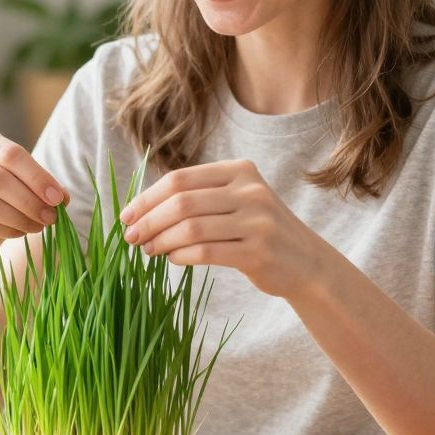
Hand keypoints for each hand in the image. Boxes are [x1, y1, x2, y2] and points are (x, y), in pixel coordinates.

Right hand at [0, 129, 67, 264]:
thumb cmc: (5, 197)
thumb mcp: (26, 185)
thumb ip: (44, 187)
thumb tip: (62, 198)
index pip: (10, 153)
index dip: (37, 177)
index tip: (57, 198)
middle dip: (29, 200)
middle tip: (50, 217)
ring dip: (18, 217)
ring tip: (37, 226)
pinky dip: (4, 230)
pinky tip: (18, 233)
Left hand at [118, 159, 328, 299]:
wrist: (307, 263)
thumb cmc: (259, 231)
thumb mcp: (237, 201)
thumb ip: (198, 198)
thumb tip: (141, 210)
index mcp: (240, 171)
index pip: (180, 179)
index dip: (147, 198)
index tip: (126, 216)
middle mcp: (250, 191)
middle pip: (182, 202)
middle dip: (148, 220)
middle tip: (130, 237)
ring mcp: (257, 221)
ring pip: (191, 228)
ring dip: (161, 240)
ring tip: (147, 250)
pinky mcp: (258, 252)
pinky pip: (207, 252)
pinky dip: (182, 256)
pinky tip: (172, 259)